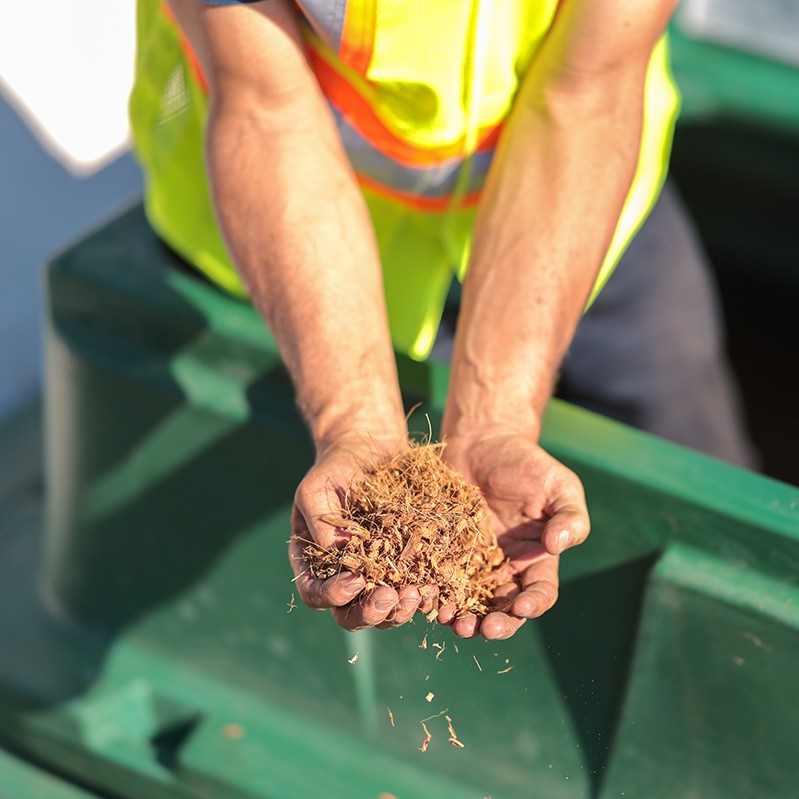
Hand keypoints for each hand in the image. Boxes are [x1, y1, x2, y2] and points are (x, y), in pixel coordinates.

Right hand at [288, 433, 438, 630]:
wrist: (369, 449)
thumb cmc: (335, 469)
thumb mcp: (317, 489)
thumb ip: (320, 522)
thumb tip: (334, 555)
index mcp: (314, 563)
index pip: (315, 594)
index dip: (333, 595)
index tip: (354, 581)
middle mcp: (343, 577)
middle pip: (350, 614)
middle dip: (370, 613)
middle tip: (389, 597)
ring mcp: (376, 576)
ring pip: (385, 611)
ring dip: (400, 610)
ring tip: (416, 594)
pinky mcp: (406, 566)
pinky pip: (414, 590)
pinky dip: (424, 594)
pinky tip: (435, 585)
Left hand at [439, 432, 589, 639]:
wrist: (482, 441)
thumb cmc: (527, 463)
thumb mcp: (558, 485)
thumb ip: (569, 516)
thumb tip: (559, 546)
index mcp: (537, 558)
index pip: (539, 592)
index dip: (533, 604)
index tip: (522, 607)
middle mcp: (505, 567)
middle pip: (503, 608)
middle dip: (494, 623)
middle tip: (481, 629)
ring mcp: (472, 561)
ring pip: (469, 601)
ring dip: (462, 616)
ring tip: (450, 620)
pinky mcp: (444, 550)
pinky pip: (439, 578)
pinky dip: (434, 592)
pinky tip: (426, 597)